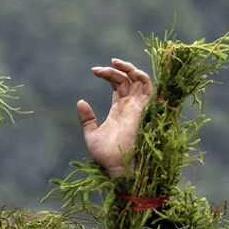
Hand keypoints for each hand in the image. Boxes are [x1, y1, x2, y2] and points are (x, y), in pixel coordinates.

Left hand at [77, 58, 152, 180]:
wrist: (114, 166)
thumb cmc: (105, 153)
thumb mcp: (91, 133)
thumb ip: (87, 118)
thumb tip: (80, 101)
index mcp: (118, 109)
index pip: (118, 85)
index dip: (109, 75)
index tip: (94, 71)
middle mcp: (129, 106)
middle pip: (127, 79)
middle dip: (115, 69)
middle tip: (99, 68)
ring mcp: (136, 107)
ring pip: (139, 80)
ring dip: (130, 68)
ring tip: (114, 62)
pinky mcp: (141, 110)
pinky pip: (147, 89)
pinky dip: (142, 77)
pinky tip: (130, 71)